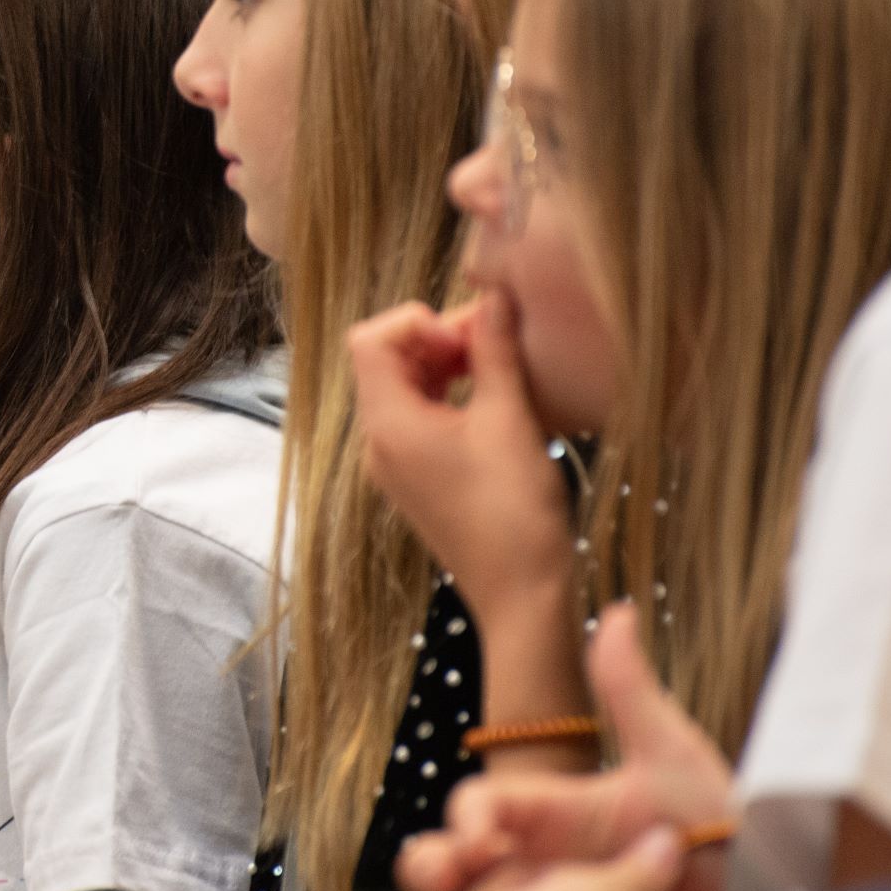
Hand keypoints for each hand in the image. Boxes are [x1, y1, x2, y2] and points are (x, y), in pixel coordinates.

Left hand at [347, 291, 572, 637]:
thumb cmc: (514, 509)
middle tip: (491, 346)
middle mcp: (377, 443)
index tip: (467, 337)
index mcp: (387, 424)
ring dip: (443, 366)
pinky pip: (416, 419)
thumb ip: (495, 350)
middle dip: (434, 339)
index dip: (416, 321)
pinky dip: (445, 397)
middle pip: (384, 361)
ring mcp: (392, 465)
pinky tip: (491, 402)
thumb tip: (493, 296)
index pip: (369, 338)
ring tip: (497, 371)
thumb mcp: (509, 417)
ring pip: (402, 389)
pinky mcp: (415, 480)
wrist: (521, 595)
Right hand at [397, 606, 733, 890]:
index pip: (478, 807)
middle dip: (427, 869)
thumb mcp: (679, 759)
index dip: (467, 818)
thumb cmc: (732, 834)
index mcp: (553, 819)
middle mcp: (539, 873)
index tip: (482, 838)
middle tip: (447, 883)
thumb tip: (618, 612)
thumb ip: (632, 691)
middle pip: (445, 866)